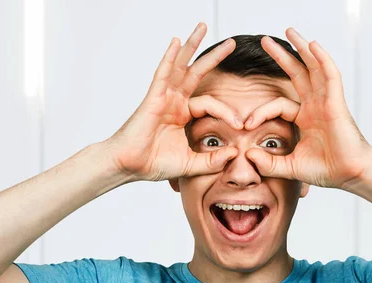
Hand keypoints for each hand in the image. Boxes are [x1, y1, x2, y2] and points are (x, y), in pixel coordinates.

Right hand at [103, 23, 240, 181]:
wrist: (130, 166)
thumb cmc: (154, 163)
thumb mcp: (191, 164)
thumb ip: (212, 160)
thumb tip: (234, 153)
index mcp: (183, 114)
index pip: (211, 104)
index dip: (228, 112)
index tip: (241, 125)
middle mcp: (174, 102)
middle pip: (196, 73)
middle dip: (213, 57)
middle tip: (231, 43)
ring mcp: (164, 97)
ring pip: (180, 66)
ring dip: (192, 46)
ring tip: (203, 26)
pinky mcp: (153, 98)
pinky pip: (163, 73)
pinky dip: (170, 57)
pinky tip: (177, 41)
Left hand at [245, 28, 371, 189]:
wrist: (350, 175)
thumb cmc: (327, 170)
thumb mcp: (290, 167)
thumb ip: (269, 163)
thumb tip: (249, 155)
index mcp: (305, 118)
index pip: (278, 105)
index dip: (260, 112)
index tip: (245, 124)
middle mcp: (316, 106)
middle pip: (297, 73)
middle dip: (282, 56)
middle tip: (264, 40)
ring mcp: (327, 102)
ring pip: (313, 68)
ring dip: (301, 49)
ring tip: (288, 31)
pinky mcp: (336, 103)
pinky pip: (330, 75)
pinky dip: (322, 59)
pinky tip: (312, 45)